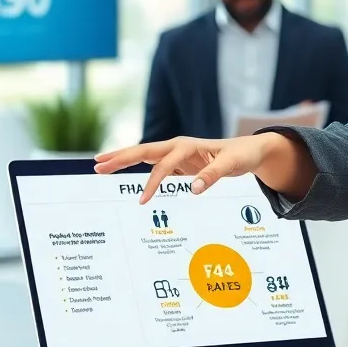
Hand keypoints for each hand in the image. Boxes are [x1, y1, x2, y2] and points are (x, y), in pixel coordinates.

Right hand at [94, 135, 272, 203]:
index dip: (152, 183)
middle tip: (97, 165)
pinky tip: (122, 176)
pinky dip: (137, 171)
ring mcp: (176, 156)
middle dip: (120, 158)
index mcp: (187, 145)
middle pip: (143, 152)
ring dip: (123, 161)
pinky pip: (154, 168)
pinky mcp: (178, 165)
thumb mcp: (232, 164)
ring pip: (144, 158)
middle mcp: (177, 148)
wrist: (249, 151)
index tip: (142, 201)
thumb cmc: (241, 154)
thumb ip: (213, 174)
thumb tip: (193, 189)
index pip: (163, 165)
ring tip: (100, 166)